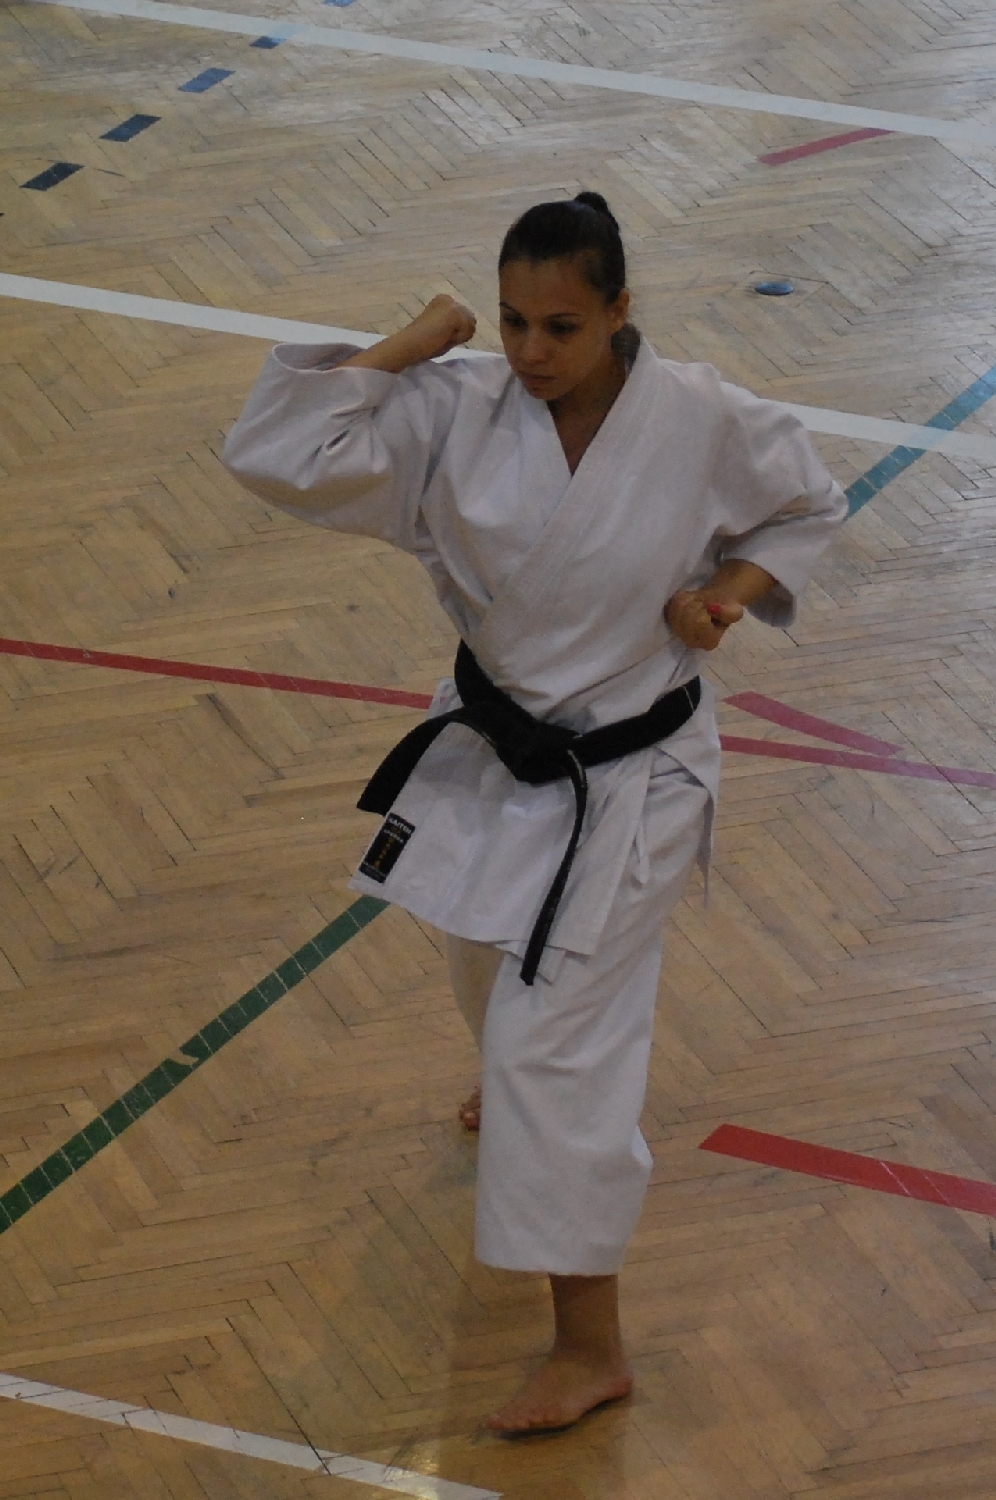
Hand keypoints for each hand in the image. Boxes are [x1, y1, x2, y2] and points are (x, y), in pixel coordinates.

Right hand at [341, 294, 476, 373]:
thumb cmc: (423, 343)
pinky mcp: (454, 313)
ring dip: (459, 337)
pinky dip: (458, 339)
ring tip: (441, 337)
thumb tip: (471, 328)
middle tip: (440, 337)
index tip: (439, 335)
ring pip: (471, 327)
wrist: (410, 344)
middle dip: (460, 333)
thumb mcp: (443, 330)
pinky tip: (443, 337)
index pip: (466, 319)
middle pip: (471, 321)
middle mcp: (448, 298)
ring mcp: (452, 304)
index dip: (456, 333)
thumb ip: (455, 325)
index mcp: (444, 301)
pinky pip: (468, 332)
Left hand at [666, 589, 744, 649]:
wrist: (714, 604)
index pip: (699, 622)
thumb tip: (712, 608)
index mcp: (708, 642)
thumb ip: (728, 613)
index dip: (705, 610)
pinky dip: (681, 598)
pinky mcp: (669, 621)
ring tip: (697, 602)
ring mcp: (678, 632)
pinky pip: (670, 605)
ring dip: (689, 600)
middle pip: (687, 615)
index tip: (711, 608)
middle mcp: (691, 641)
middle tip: (703, 604)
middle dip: (697, 604)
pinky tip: (689, 601)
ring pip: (677, 609)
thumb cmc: (725, 609)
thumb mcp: (735, 611)